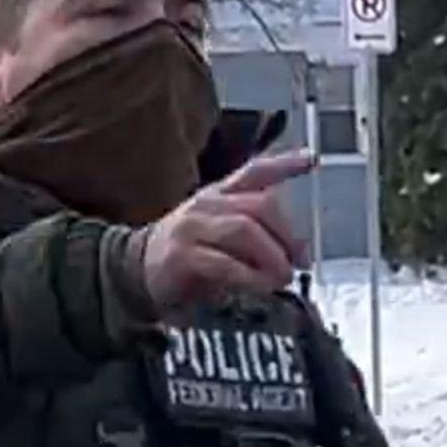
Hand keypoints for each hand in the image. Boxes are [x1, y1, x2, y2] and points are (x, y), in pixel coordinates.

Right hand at [140, 149, 313, 312]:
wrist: (134, 269)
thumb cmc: (185, 252)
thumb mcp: (218, 233)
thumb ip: (253, 234)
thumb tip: (292, 255)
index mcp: (219, 194)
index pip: (255, 171)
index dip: (285, 164)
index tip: (311, 159)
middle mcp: (207, 204)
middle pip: (260, 205)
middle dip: (287, 234)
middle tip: (300, 260)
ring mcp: (193, 227)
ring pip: (245, 230)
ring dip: (272, 256)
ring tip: (283, 277)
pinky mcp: (183, 255)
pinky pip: (225, 263)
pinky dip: (249, 277)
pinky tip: (260, 287)